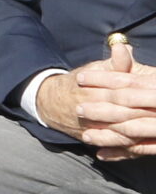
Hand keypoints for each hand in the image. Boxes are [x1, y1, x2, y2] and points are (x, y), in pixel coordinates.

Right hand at [53, 33, 155, 158]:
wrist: (48, 103)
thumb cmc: (80, 83)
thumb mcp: (94, 69)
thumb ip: (114, 63)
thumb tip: (124, 48)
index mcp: (93, 87)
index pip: (123, 87)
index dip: (143, 88)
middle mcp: (91, 107)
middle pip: (123, 110)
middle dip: (146, 111)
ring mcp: (90, 125)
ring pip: (118, 130)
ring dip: (139, 130)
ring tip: (155, 128)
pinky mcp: (91, 138)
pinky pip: (111, 144)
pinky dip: (127, 146)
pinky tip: (142, 142)